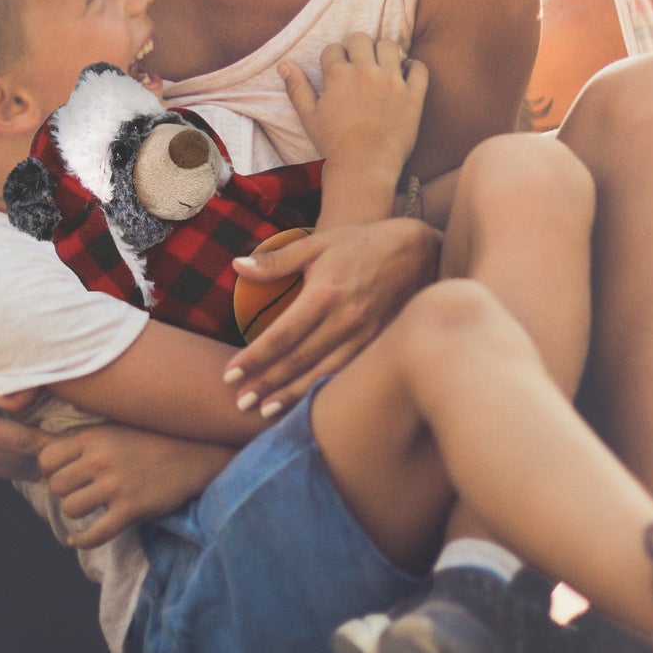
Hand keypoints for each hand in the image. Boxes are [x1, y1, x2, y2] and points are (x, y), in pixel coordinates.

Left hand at [38, 425, 231, 548]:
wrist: (196, 453)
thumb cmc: (153, 438)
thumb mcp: (115, 427)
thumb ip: (82, 438)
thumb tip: (39, 445)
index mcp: (94, 436)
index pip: (47, 459)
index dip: (51, 470)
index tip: (65, 474)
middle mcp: (101, 459)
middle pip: (56, 486)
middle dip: (65, 491)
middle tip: (82, 490)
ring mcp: (116, 485)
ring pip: (70, 509)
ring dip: (77, 512)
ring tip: (91, 506)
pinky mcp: (130, 509)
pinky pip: (92, 535)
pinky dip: (81, 540)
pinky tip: (78, 538)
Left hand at [225, 218, 441, 416]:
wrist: (422, 251)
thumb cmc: (365, 243)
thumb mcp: (320, 242)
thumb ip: (278, 259)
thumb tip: (237, 266)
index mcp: (325, 294)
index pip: (281, 335)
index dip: (254, 358)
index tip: (230, 374)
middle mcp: (345, 320)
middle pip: (298, 361)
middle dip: (266, 384)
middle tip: (240, 401)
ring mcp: (365, 336)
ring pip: (322, 374)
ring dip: (291, 395)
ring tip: (264, 410)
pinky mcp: (379, 344)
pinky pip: (347, 373)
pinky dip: (324, 389)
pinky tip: (308, 403)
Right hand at [282, 36, 428, 180]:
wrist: (364, 167)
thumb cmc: (333, 144)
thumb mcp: (309, 116)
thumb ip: (297, 88)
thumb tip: (284, 65)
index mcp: (338, 74)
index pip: (334, 48)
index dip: (333, 58)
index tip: (337, 70)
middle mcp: (365, 71)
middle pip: (361, 39)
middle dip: (357, 48)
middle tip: (359, 64)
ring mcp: (392, 81)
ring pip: (390, 45)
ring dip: (384, 52)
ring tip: (382, 65)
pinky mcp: (413, 94)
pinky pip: (419, 67)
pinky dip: (413, 66)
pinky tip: (406, 74)